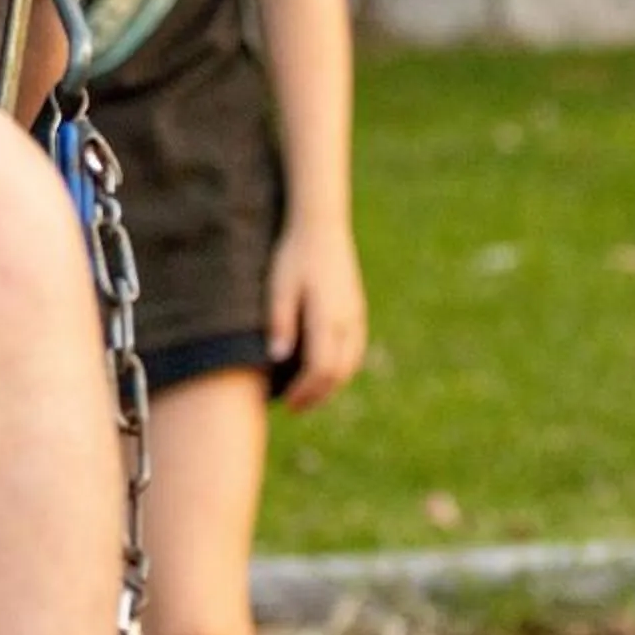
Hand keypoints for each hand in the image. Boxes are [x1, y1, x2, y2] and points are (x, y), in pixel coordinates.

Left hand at [266, 217, 367, 412]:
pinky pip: (354, 350)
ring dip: (330, 386)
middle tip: (294, 407)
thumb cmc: (293, 256)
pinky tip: (323, 371)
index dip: (306, 391)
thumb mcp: (278, 286)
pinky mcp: (357, 310)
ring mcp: (356, 316)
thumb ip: (280, 322)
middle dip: (317, 395)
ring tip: (307, 395)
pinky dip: (340, 369)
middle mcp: (347, 320)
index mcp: (327, 316)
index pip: (321, 368)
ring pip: (350, 364)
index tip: (288, 403)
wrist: (322, 227)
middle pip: (338, 373)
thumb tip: (277, 359)